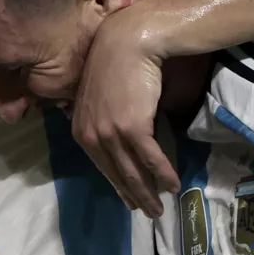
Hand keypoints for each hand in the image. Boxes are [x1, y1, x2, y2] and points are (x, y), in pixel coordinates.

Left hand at [71, 11, 180, 217]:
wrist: (127, 42)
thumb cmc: (114, 64)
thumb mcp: (97, 95)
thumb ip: (99, 118)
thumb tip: (112, 136)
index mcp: (80, 128)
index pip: (101, 165)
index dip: (117, 185)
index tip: (129, 198)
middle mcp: (91, 134)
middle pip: (116, 173)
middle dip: (133, 195)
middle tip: (147, 211)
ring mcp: (110, 132)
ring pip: (132, 171)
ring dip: (149, 193)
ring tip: (160, 207)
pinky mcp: (132, 127)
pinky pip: (150, 158)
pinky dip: (163, 174)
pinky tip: (173, 185)